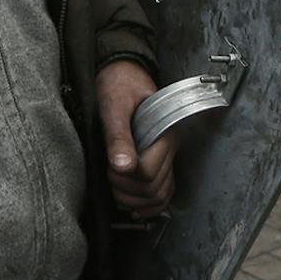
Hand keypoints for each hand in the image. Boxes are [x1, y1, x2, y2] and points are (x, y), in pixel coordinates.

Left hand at [97, 60, 177, 216]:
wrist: (123, 73)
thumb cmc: (119, 84)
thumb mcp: (113, 106)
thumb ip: (117, 136)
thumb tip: (122, 166)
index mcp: (164, 133)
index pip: (147, 172)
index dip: (125, 175)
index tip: (109, 165)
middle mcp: (170, 147)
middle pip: (153, 188)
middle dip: (126, 188)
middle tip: (109, 174)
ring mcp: (167, 155)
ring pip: (159, 195)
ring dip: (135, 199)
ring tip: (117, 188)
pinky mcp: (160, 160)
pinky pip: (163, 191)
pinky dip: (150, 205)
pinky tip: (134, 206)